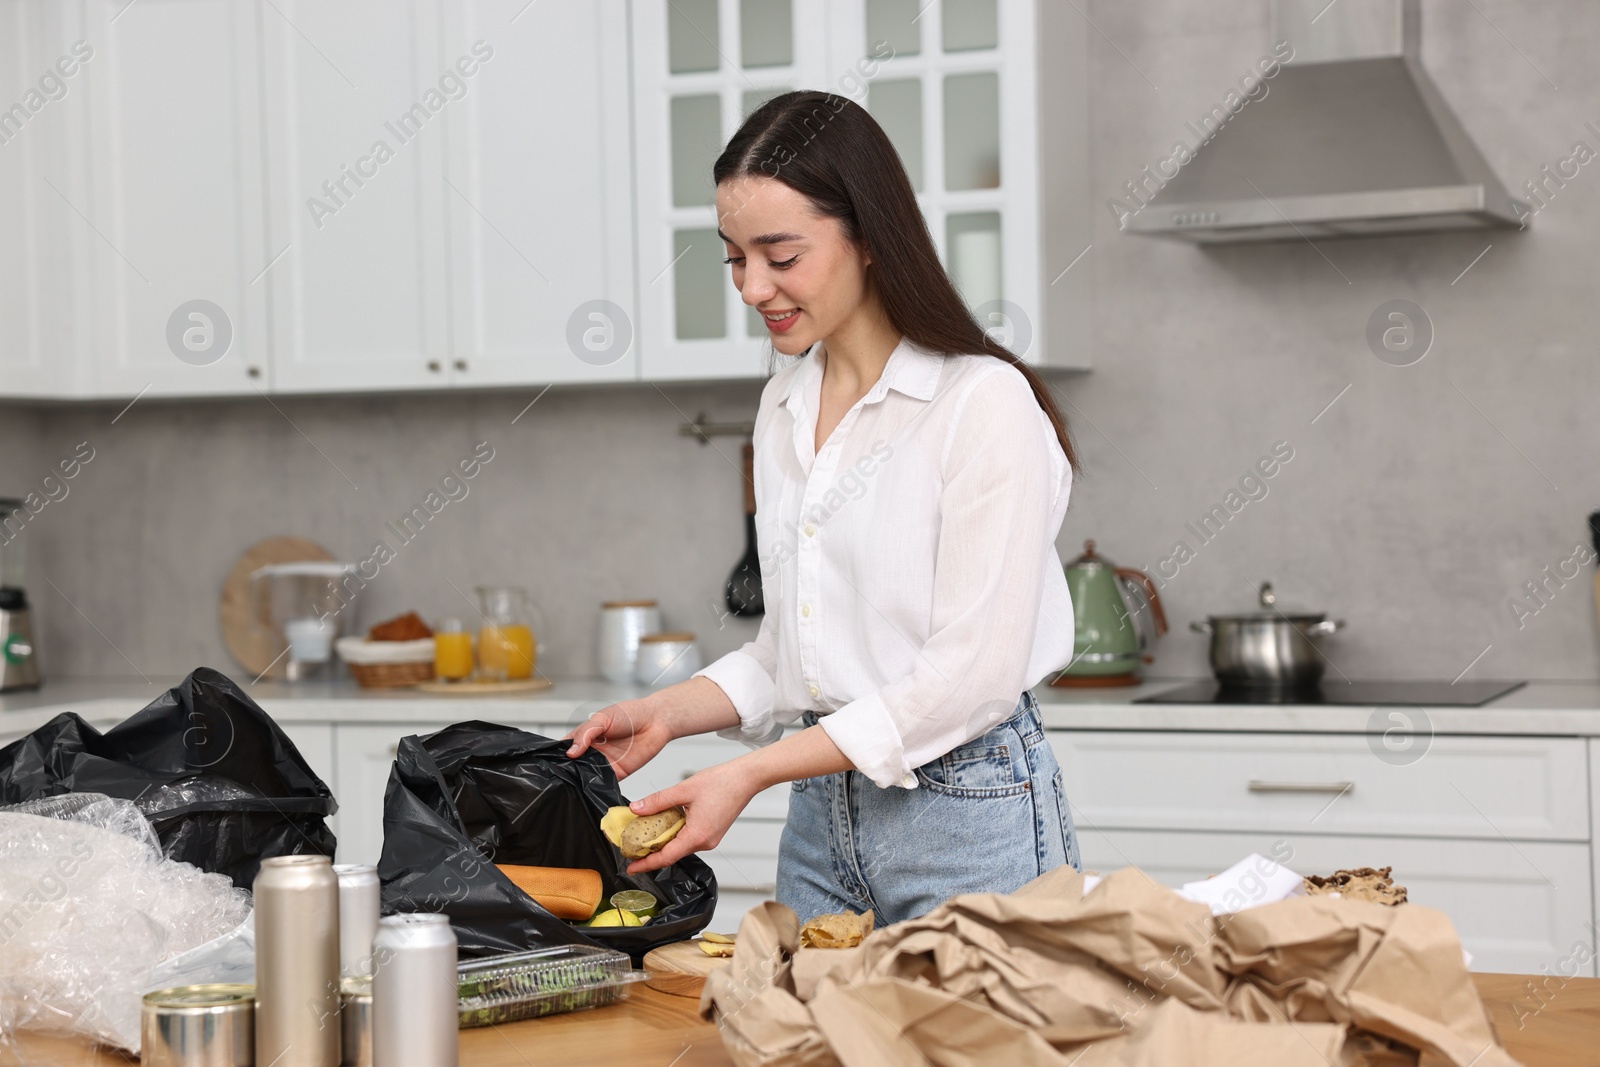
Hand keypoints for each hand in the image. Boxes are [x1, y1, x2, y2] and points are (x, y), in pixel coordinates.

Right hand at [563, 699, 672, 779]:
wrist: (656, 720)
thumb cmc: (631, 713)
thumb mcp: (603, 718)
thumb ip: (585, 733)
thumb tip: (571, 752)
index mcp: (586, 736)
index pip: (566, 747)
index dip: (557, 754)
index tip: (548, 763)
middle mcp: (593, 751)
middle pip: (574, 764)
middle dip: (566, 770)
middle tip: (557, 777)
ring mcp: (604, 763)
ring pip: (586, 776)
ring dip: (580, 780)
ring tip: (571, 783)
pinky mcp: (617, 773)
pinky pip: (604, 783)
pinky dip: (597, 787)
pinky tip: (590, 787)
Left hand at [623, 762, 760, 875]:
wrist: (746, 778)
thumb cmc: (722, 783)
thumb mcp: (683, 789)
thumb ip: (658, 801)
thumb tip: (636, 808)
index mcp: (697, 835)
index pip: (666, 857)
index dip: (646, 864)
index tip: (631, 867)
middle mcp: (704, 842)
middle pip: (672, 853)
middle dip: (651, 851)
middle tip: (631, 845)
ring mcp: (709, 839)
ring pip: (680, 845)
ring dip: (663, 840)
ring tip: (644, 832)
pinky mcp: (712, 832)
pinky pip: (688, 838)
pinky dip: (674, 833)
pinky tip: (665, 823)